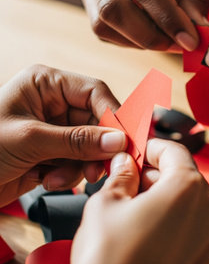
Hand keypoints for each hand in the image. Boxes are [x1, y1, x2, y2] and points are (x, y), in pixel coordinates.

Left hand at [0, 65, 126, 205]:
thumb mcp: (29, 140)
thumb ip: (77, 140)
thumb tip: (119, 141)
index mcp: (45, 84)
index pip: (94, 92)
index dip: (113, 115)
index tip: (124, 139)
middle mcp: (53, 103)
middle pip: (96, 121)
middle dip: (96, 147)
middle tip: (100, 169)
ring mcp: (54, 129)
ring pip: (90, 145)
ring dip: (80, 165)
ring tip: (57, 177)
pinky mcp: (52, 152)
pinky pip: (78, 161)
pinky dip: (68, 174)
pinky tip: (46, 179)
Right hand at [65, 139, 208, 263]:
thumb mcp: (105, 204)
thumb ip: (122, 175)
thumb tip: (126, 162)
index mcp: (188, 188)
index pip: (175, 150)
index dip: (152, 147)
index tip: (137, 150)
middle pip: (184, 176)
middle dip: (157, 174)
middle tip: (129, 180)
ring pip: (190, 202)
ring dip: (166, 198)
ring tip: (134, 210)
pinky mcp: (208, 259)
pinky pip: (194, 228)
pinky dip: (175, 222)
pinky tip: (148, 234)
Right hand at [80, 0, 208, 50]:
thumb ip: (195, 0)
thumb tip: (193, 40)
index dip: (167, 19)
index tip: (189, 41)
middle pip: (112, 7)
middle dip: (148, 36)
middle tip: (178, 46)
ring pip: (102, 23)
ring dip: (138, 41)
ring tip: (167, 40)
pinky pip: (103, 30)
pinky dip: (129, 41)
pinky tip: (151, 33)